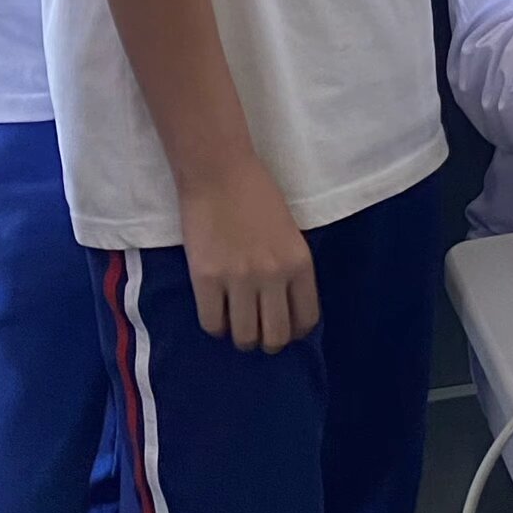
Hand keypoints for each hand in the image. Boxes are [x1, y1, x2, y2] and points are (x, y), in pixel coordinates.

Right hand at [179, 156, 319, 352]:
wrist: (219, 171)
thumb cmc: (257, 195)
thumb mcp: (289, 232)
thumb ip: (289, 268)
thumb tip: (283, 308)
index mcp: (299, 262)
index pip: (306, 319)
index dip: (295, 331)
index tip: (284, 327)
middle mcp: (273, 275)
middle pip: (275, 337)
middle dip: (267, 341)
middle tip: (258, 330)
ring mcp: (239, 279)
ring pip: (244, 338)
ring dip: (240, 335)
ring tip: (236, 321)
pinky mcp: (206, 280)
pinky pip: (212, 325)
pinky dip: (215, 324)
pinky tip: (216, 310)